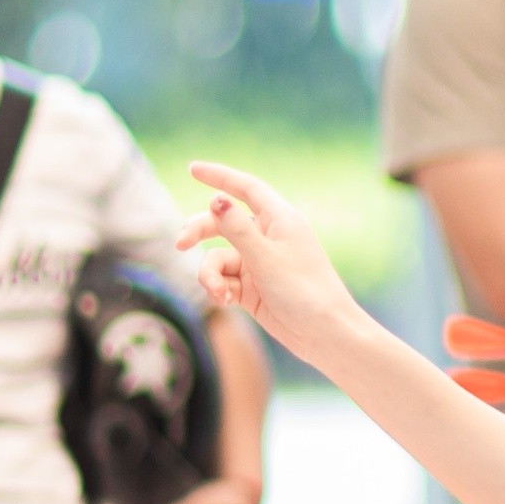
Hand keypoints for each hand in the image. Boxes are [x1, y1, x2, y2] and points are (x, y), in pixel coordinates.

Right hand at [181, 161, 364, 357]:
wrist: (324, 334)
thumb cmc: (304, 290)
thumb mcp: (265, 257)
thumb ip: (237, 228)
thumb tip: (215, 198)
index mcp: (279, 219)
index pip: (245, 188)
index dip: (219, 176)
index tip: (192, 169)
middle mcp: (268, 237)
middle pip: (223, 222)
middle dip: (200, 231)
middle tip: (180, 244)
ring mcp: (259, 263)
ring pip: (219, 257)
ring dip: (211, 274)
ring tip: (219, 293)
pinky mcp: (253, 288)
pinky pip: (225, 280)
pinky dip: (220, 288)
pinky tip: (225, 301)